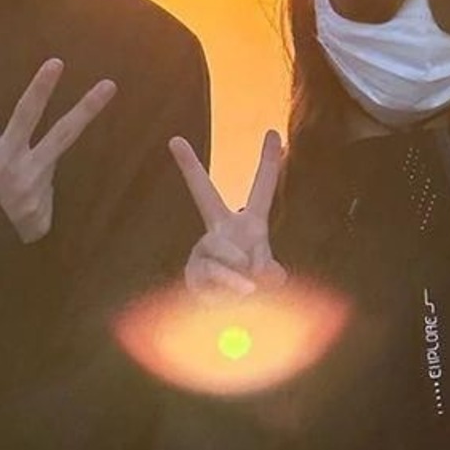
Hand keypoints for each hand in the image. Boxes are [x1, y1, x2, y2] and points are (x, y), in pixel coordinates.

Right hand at [0, 59, 116, 242]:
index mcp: (3, 159)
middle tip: (109, 85)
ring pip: (43, 172)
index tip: (57, 63)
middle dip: (86, 108)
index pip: (24, 116)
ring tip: (2, 195)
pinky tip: (7, 214)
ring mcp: (38, 200)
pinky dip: (26, 201)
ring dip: (28, 176)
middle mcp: (27, 176)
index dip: (40, 89)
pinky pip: (39, 200)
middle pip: (62, 135)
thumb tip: (7, 142)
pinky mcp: (42, 222)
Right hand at [170, 131, 286, 299]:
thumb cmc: (254, 289)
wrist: (229, 316)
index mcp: (248, 224)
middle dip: (189, 167)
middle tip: (174, 140)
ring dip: (240, 270)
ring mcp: (204, 248)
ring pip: (224, 250)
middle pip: (203, 194)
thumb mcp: (271, 277)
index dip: (269, 161)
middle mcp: (221, 229)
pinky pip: (215, 273)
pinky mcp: (193, 270)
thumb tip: (251, 269)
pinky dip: (232, 287)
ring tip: (249, 288)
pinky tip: (236, 296)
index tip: (274, 133)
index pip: (261, 189)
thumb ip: (270, 271)